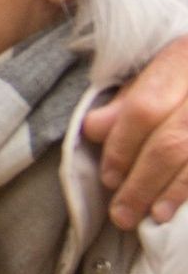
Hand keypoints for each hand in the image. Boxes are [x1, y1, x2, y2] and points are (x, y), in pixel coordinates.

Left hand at [81, 34, 187, 228]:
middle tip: (120, 212)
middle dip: (141, 181)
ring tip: (148, 216)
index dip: (121, 148)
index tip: (108, 178)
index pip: (144, 109)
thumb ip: (129, 100)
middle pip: (171, 142)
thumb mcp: (161, 72)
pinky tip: (175, 209)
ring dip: (168, 192)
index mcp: (184, 57)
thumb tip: (93, 129)